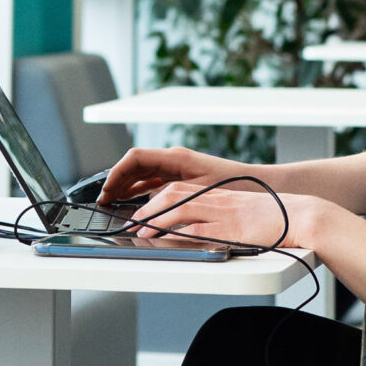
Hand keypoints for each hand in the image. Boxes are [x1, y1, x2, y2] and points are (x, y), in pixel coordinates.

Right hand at [98, 147, 261, 206]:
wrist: (262, 185)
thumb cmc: (236, 185)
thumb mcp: (199, 193)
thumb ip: (170, 197)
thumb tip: (146, 208)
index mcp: (176, 157)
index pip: (134, 159)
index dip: (116, 174)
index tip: (106, 191)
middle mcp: (175, 159)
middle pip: (135, 165)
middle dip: (116, 181)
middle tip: (104, 200)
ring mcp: (179, 166)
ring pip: (143, 172)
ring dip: (126, 185)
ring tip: (113, 201)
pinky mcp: (184, 175)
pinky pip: (153, 179)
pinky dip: (139, 189)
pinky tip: (134, 201)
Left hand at [134, 182, 318, 251]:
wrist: (301, 216)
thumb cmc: (277, 218)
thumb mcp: (243, 212)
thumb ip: (222, 217)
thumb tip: (202, 231)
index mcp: (219, 194)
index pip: (179, 189)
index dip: (157, 199)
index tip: (142, 211)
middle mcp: (218, 199)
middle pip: (173, 195)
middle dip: (149, 208)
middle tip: (134, 221)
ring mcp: (223, 212)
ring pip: (179, 208)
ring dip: (156, 220)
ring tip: (140, 231)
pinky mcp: (230, 228)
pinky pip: (198, 228)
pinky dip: (177, 233)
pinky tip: (166, 239)